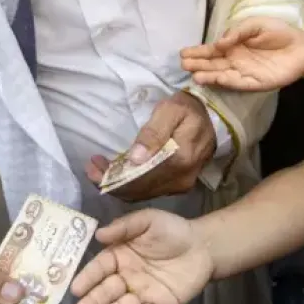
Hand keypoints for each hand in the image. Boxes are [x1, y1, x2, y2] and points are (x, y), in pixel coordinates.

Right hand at [71, 209, 212, 303]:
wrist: (203, 245)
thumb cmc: (172, 230)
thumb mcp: (148, 220)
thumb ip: (124, 226)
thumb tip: (99, 234)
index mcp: (119, 257)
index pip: (99, 268)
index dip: (87, 278)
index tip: (75, 289)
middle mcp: (126, 278)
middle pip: (106, 291)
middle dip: (92, 302)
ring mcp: (142, 293)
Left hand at [86, 91, 215, 199]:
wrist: (211, 119)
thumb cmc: (188, 110)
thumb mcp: (171, 110)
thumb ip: (153, 133)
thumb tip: (135, 158)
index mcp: (180, 159)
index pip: (139, 177)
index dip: (112, 177)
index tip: (93, 166)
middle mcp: (180, 179)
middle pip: (139, 189)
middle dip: (110, 182)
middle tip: (91, 168)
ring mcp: (181, 185)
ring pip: (142, 194)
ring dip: (118, 186)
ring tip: (99, 171)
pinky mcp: (178, 186)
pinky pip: (150, 191)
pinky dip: (130, 186)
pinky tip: (118, 174)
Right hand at [180, 17, 303, 91]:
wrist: (301, 48)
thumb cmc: (279, 33)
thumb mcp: (256, 24)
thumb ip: (238, 31)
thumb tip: (220, 41)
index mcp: (233, 46)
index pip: (212, 50)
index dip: (198, 52)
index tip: (183, 53)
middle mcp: (234, 61)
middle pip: (213, 63)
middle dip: (198, 64)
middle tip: (183, 64)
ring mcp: (243, 73)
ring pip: (221, 74)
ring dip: (208, 75)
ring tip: (194, 75)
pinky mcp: (254, 83)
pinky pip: (237, 83)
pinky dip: (225, 82)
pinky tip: (214, 79)